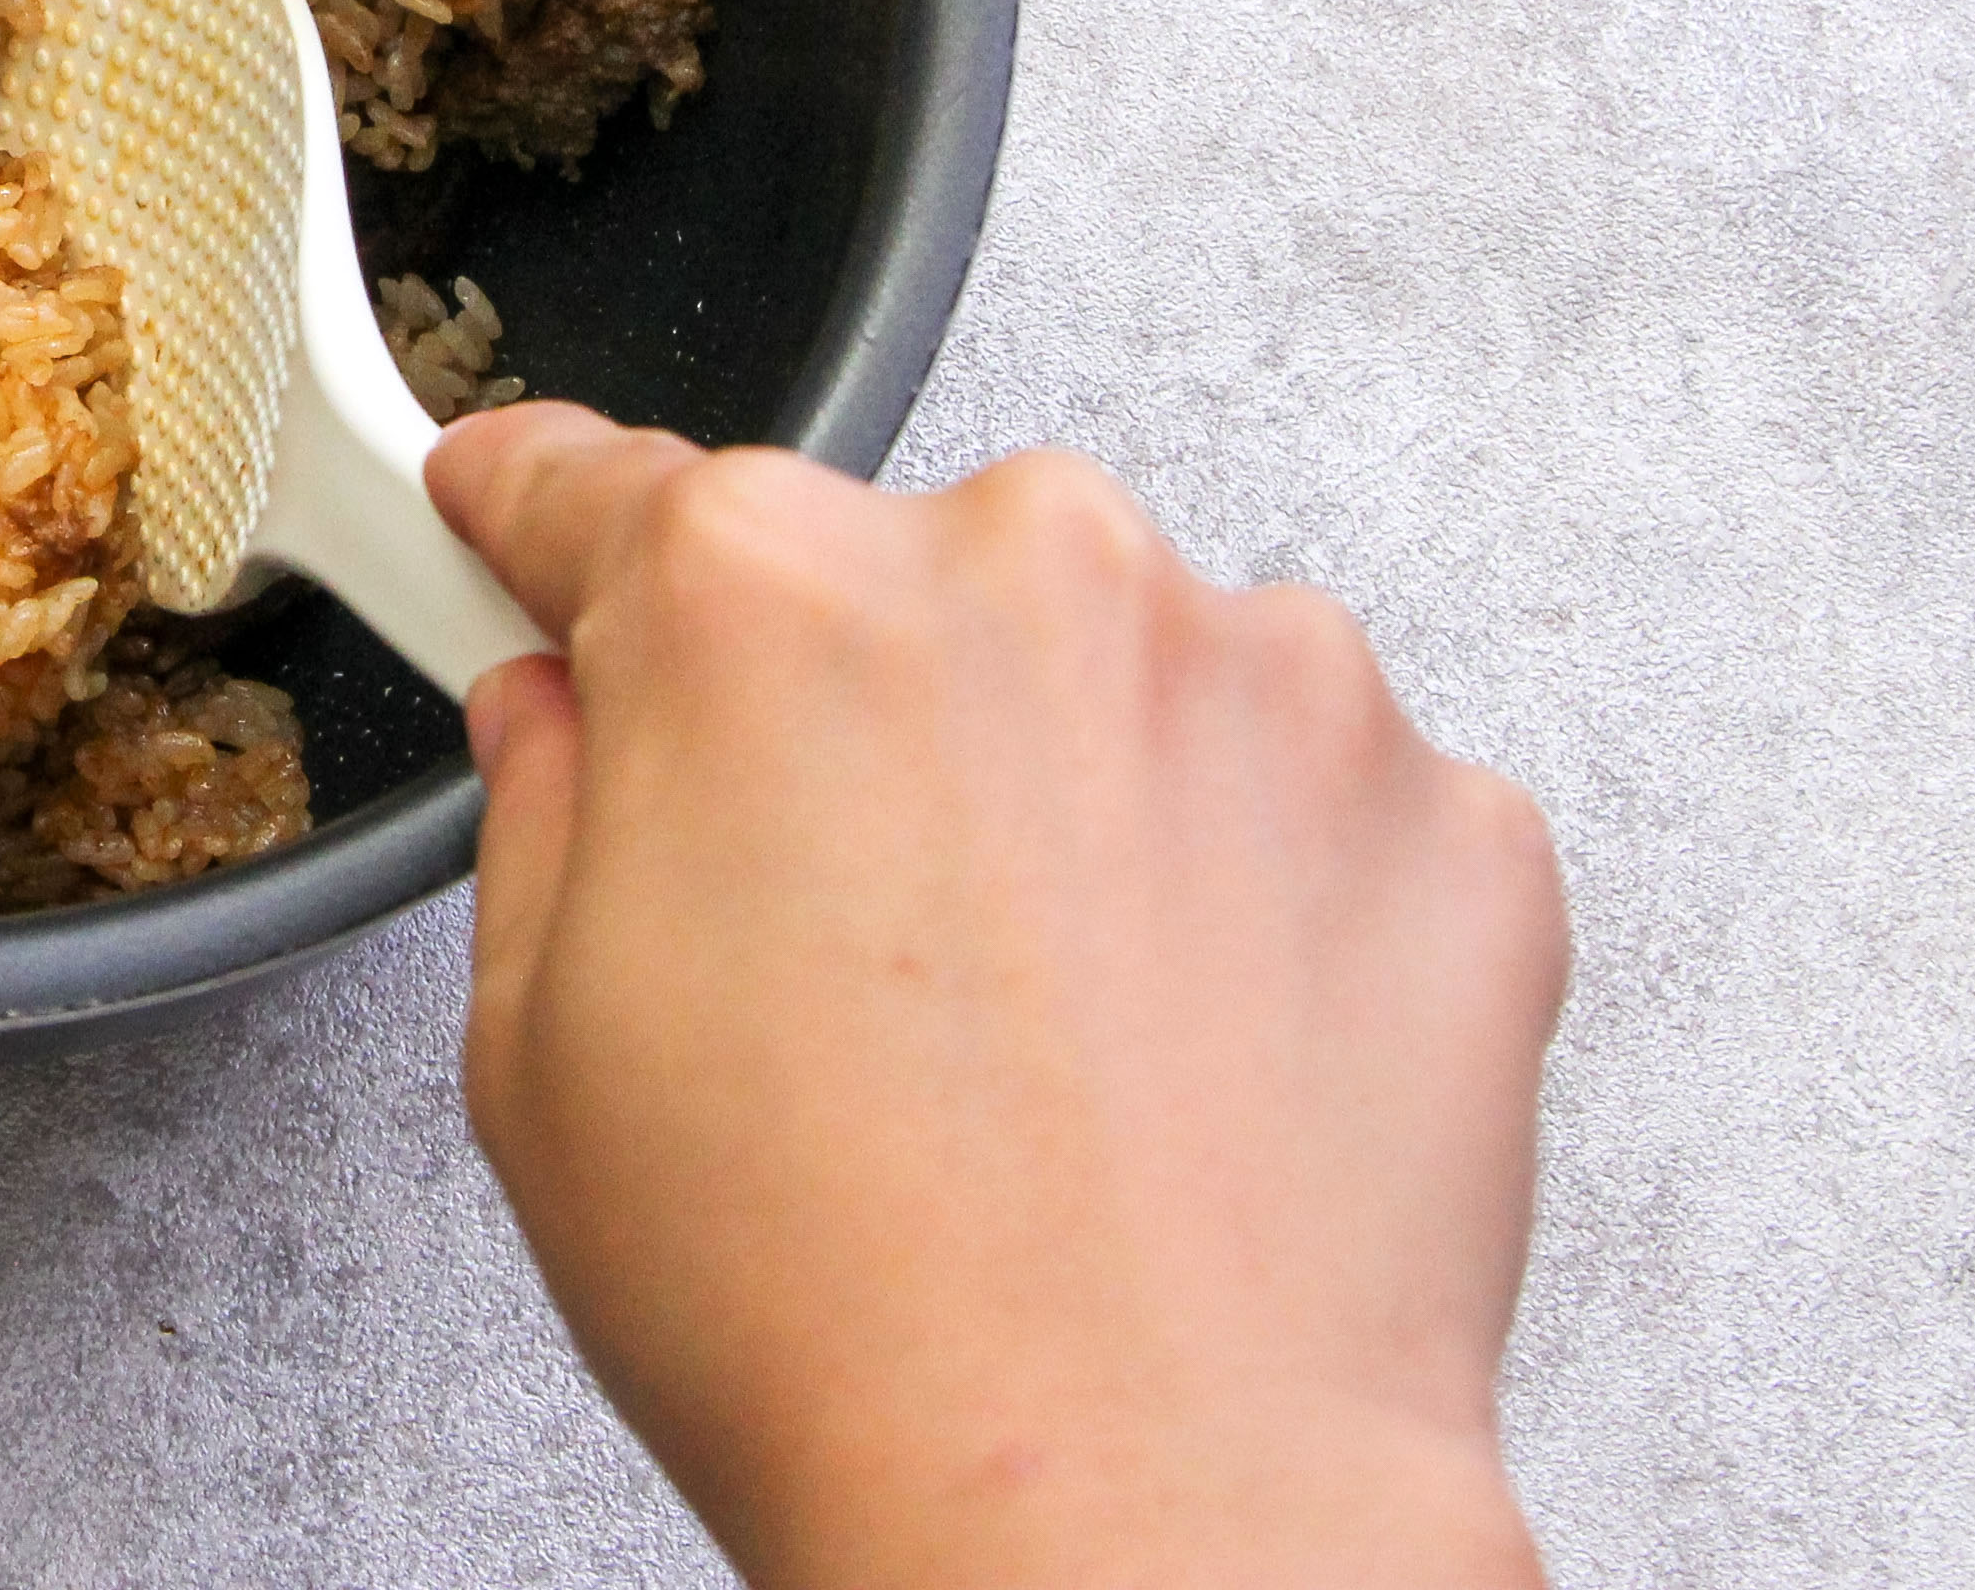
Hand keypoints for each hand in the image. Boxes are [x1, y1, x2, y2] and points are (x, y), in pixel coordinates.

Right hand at [429, 411, 1566, 1589]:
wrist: (1141, 1523)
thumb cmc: (842, 1321)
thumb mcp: (538, 1052)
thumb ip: (547, 807)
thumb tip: (570, 712)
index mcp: (764, 600)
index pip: (602, 487)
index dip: (539, 522)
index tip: (529, 530)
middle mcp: (1026, 571)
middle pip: (895, 586)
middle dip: (857, 722)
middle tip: (837, 957)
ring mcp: (1267, 675)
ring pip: (1123, 678)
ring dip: (1079, 801)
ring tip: (1045, 1051)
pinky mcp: (1445, 810)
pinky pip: (1316, 802)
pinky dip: (1262, 906)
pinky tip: (1191, 1075)